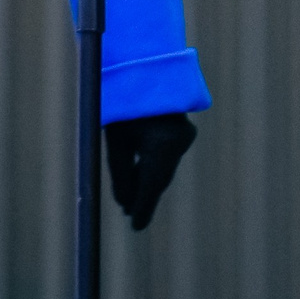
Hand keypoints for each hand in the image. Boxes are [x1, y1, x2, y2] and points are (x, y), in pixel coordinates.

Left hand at [104, 112, 196, 229]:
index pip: (153, 182)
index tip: (135, 226)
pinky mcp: (184, 134)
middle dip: (145, 198)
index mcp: (161, 140)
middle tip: (134, 220)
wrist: (146, 73)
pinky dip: (154, 170)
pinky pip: (167, 159)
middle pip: (160, 178)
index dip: (143, 206)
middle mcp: (179, 139)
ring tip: (133, 207)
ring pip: (164, 169)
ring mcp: (184, 135)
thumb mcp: (115, 137)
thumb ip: (120, 171)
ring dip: (148, 185)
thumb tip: (124, 204)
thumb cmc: (124, 101)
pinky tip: (141, 184)